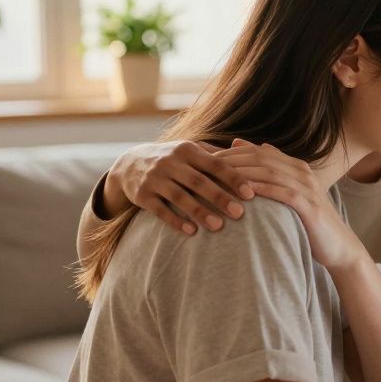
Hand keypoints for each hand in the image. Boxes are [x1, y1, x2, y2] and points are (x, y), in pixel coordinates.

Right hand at [105, 140, 254, 233]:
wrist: (130, 164)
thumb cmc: (172, 159)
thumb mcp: (190, 150)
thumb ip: (215, 154)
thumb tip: (250, 155)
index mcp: (187, 150)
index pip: (215, 164)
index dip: (233, 179)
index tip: (250, 194)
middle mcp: (170, 162)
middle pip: (199, 182)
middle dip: (220, 198)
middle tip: (240, 213)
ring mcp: (154, 178)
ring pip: (179, 197)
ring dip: (200, 212)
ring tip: (218, 227)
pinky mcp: (142, 195)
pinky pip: (160, 210)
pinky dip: (176, 221)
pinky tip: (192, 231)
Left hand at [217, 140, 366, 272]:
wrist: (338, 246)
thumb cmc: (307, 223)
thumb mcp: (288, 194)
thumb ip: (268, 172)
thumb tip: (239, 145)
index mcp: (296, 166)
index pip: (258, 151)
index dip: (232, 153)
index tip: (206, 160)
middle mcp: (302, 172)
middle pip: (261, 158)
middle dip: (231, 160)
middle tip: (205, 166)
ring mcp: (308, 187)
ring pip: (270, 172)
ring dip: (242, 173)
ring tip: (217, 177)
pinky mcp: (310, 205)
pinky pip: (283, 192)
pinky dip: (263, 189)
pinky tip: (244, 193)